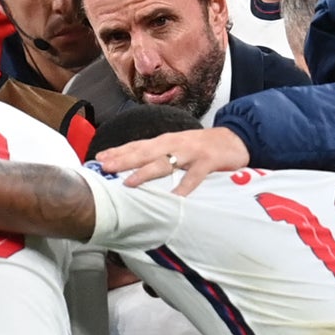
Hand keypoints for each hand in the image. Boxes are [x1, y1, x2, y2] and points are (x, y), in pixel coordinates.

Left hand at [95, 128, 249, 195]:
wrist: (236, 137)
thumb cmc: (202, 146)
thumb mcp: (177, 147)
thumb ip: (158, 155)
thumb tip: (133, 166)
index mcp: (165, 141)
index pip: (137, 145)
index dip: (118, 151)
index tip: (99, 158)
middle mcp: (174, 144)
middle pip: (145, 152)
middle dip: (124, 160)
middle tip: (105, 168)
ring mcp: (191, 152)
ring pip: (165, 162)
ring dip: (146, 172)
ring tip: (129, 183)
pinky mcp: (208, 161)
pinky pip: (194, 176)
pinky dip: (185, 186)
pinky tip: (175, 197)